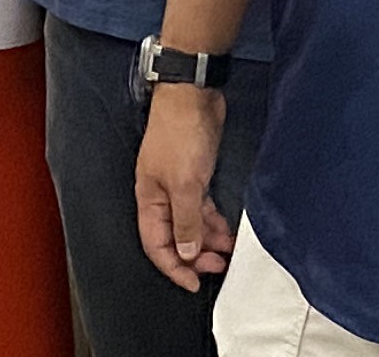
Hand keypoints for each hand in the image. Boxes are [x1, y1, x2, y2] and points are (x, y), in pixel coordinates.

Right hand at [134, 84, 233, 291]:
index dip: (173, 268)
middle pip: (173, 238)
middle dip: (195, 256)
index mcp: (149, 200)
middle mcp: (160, 196)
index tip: (194, 283)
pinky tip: (227, 229)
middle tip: (218, 268)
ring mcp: (178, 184)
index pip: (156, 246)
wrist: (193, 95)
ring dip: (208, 240)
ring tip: (229, 250)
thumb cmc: (180, 133)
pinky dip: (213, 221)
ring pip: (191, 224)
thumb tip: (186, 254)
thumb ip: (186, 223)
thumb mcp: (185, 185)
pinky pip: (202, 208)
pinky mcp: (195, 173)